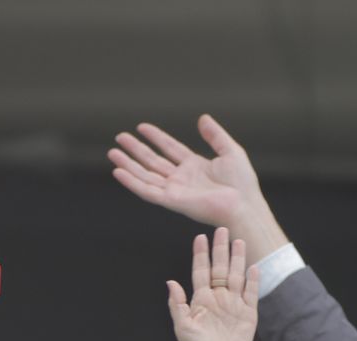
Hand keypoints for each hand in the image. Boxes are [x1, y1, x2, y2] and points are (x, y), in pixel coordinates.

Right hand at [109, 115, 283, 255]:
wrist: (243, 205)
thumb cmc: (243, 185)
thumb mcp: (231, 151)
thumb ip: (215, 135)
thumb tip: (203, 118)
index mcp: (195, 167)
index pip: (170, 149)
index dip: (156, 137)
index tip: (141, 126)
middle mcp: (182, 179)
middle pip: (153, 161)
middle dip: (136, 149)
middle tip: (119, 137)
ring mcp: (176, 190)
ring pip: (146, 175)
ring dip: (128, 164)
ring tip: (112, 152)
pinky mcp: (172, 201)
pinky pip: (147, 191)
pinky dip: (132, 181)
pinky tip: (118, 171)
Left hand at [168, 228, 258, 340]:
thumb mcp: (182, 327)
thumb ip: (177, 304)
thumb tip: (170, 282)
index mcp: (201, 299)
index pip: (201, 271)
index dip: (200, 254)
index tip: (200, 237)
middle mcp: (218, 298)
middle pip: (220, 268)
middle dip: (221, 249)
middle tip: (222, 230)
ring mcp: (234, 305)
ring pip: (236, 275)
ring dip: (237, 259)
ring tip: (239, 241)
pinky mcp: (248, 314)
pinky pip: (251, 293)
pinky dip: (253, 280)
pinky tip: (253, 266)